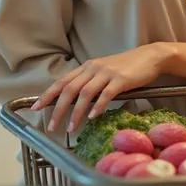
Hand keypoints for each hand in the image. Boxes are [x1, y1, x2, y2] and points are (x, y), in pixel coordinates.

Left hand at [31, 44, 167, 133]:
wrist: (150, 57)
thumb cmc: (126, 67)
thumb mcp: (104, 72)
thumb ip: (90, 83)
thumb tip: (75, 102)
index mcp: (87, 66)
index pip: (62, 81)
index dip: (48, 94)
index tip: (36, 108)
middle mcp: (94, 68)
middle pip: (70, 88)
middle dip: (58, 108)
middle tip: (51, 126)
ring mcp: (107, 73)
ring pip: (85, 93)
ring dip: (76, 112)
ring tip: (71, 128)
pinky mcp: (121, 79)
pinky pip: (106, 94)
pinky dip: (98, 106)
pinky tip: (93, 117)